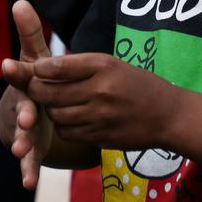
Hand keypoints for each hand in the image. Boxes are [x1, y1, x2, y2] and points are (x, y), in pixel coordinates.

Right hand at [0, 0, 53, 189]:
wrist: (25, 111)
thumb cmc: (33, 79)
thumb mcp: (35, 56)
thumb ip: (30, 32)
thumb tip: (21, 0)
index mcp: (25, 82)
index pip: (20, 75)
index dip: (15, 71)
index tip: (8, 65)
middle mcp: (20, 105)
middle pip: (20, 109)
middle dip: (21, 113)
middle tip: (25, 116)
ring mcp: (22, 129)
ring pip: (21, 136)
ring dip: (20, 143)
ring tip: (19, 151)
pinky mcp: (30, 147)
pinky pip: (28, 160)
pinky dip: (27, 170)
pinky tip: (27, 182)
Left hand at [25, 53, 181, 149]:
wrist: (168, 115)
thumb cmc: (137, 84)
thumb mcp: (113, 64)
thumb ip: (82, 66)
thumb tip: (45, 67)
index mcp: (103, 66)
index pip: (58, 66)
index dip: (40, 68)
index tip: (36, 69)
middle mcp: (100, 90)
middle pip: (50, 93)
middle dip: (36, 90)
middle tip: (33, 87)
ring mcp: (100, 116)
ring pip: (56, 115)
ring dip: (49, 109)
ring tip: (52, 103)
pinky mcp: (100, 136)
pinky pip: (67, 132)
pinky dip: (62, 126)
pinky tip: (68, 119)